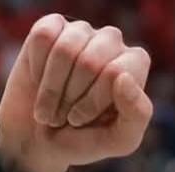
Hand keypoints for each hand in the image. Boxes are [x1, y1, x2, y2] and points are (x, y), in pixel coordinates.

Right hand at [0, 15, 151, 171]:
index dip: (92, 102)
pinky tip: (40, 80)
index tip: (81, 120)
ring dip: (52, 89)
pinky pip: (43, 37)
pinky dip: (38, 68)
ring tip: (51, 107)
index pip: (115, 73)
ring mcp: (82, 32)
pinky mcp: (52, 26)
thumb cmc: (85, 141)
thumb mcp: (119, 141)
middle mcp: (112, 42)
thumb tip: (123, 76)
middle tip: (65, 117)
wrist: (39, 141)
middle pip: (89, 62)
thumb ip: (136, 115)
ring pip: (64, 49)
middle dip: (71, 98)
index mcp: (135, 66)